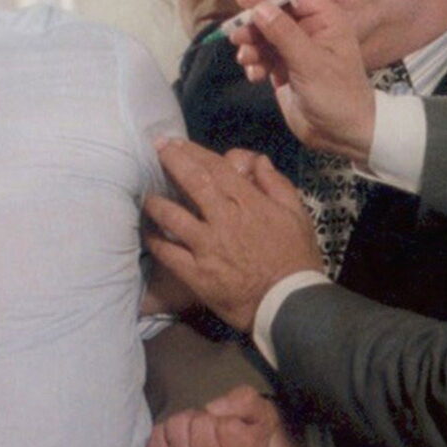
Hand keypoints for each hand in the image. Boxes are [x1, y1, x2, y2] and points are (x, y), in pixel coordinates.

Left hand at [145, 139, 322, 332]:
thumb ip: (278, 185)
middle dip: (171, 161)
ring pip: (172, 216)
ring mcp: (207, 247)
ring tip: (148, 197)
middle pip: (192, 182)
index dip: (193, 151)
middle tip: (156, 150)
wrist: (289, 304)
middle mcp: (224, 219)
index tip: (176, 142)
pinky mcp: (196, 273)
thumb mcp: (298, 216)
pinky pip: (168, 253)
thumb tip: (259, 161)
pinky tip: (149, 234)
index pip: (216, 168)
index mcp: (249, 203)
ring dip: (157, 203)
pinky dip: (156, 241)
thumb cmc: (296, 259)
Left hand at [148, 388, 303, 446]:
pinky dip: (168, 431)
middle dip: (207, 418)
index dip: (231, 418)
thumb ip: (244, 402)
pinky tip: (183, 443)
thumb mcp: (262, 412)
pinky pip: (157, 435)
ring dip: (187, 422)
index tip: (237, 431)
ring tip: (199, 435)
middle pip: (199, 424)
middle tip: (215, 430)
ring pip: (176, 426)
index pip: (229, 428)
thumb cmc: (252, 435)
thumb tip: (210, 408)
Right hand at [230, 0, 376, 160]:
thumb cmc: (337, 96)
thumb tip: (260, 8)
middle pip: (273, 13)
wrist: (342, 134)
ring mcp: (296, 49)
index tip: (244, 3)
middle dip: (253, 25)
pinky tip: (255, 76)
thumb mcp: (310, 62)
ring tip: (246, 60)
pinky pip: (262, 56)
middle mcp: (310, 29)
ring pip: (264, 35)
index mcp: (326, 19)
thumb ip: (284, 33)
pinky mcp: (284, 68)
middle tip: (237, 37)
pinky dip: (255, 63)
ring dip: (251, 45)